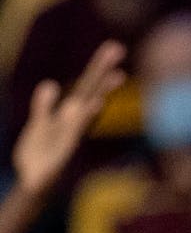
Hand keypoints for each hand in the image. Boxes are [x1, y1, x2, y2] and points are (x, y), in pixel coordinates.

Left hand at [13, 40, 125, 194]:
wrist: (31, 185)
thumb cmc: (37, 157)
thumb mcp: (38, 126)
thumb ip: (43, 106)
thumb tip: (51, 84)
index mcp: (70, 116)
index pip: (86, 88)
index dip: (98, 69)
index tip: (113, 48)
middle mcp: (76, 123)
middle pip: (91, 92)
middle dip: (103, 71)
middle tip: (117, 47)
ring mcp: (73, 136)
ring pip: (89, 109)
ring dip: (102, 92)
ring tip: (116, 75)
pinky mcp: (66, 151)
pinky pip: (77, 131)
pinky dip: (86, 117)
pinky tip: (95, 103)